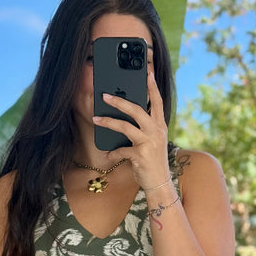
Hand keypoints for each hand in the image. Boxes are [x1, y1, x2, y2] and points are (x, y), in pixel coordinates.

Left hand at [93, 72, 170, 188]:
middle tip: (104, 96)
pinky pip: (121, 150)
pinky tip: (108, 154)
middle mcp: (156, 131)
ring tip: (96, 119)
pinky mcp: (140, 155)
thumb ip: (145, 128)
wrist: (159, 182)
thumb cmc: (153, 161)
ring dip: (108, 122)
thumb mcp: (153, 141)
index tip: (148, 72)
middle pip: (136, 110)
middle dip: (119, 101)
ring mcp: (149, 143)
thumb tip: (126, 116)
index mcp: (160, 126)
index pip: (158, 102)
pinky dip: (113, 152)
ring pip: (125, 127)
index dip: (153, 87)